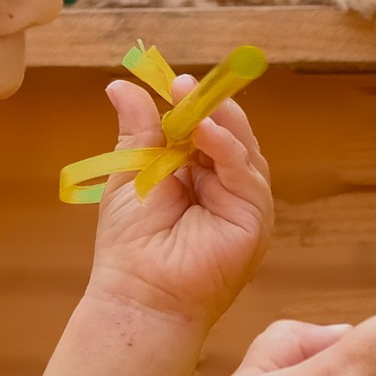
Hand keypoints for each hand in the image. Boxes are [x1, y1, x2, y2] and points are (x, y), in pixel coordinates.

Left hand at [84, 78, 273, 338]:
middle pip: (229, 133)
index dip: (191, 104)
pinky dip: (226, 148)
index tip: (172, 82)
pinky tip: (204, 131)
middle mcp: (226, 185)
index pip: (204, 127)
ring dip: (217, 120)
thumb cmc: (131, 243)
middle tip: (181, 85)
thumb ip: (138, 130)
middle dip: (207, 106)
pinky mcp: (254, 218)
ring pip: (242, 148)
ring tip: (189, 100)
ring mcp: (244, 201)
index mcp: (199, 173)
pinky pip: (245, 175)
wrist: (140, 293)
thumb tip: (120, 84)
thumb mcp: (132, 172)